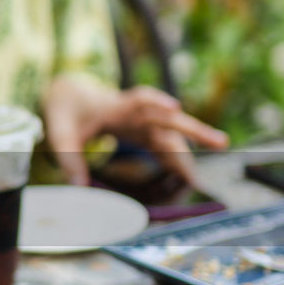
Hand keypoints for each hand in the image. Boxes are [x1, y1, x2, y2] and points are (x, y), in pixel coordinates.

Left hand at [43, 77, 228, 186]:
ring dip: (185, 155)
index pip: (140, 100)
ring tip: (196, 180)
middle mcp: (136, 113)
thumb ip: (69, 159)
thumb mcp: (61, 134)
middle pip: (169, 119)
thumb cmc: (67, 113)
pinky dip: (174, 161)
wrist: (71, 96)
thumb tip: (78, 188)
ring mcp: (143, 123)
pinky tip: (185, 178)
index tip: (174, 108)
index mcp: (116, 106)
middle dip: (195, 129)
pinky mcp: (144, 133)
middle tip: (221, 143)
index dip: (157, 102)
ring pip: (171, 137)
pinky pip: (164, 147)